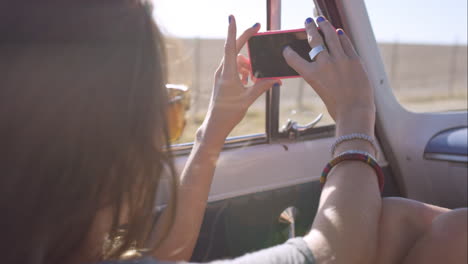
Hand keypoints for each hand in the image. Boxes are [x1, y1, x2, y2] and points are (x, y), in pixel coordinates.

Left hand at [199, 16, 277, 142]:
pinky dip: (244, 71)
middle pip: (236, 50)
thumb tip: (276, 78)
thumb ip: (262, 86)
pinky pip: (235, 68)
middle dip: (247, 41)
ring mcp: (221, 75)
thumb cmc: (230, 112)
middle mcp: (222, 71)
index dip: (233, 31)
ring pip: (237, 60)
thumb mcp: (249, 98)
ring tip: (254, 78)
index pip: (230, 47)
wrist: (216, 124)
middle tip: (258, 29)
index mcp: (228, 73)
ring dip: (248, 64)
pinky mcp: (222, 79)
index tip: (232, 17)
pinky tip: (249, 82)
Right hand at [283, 17, 374, 127]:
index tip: (287, 49)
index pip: (293, 58)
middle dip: (309, 28)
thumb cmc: (337, 107)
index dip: (288, 52)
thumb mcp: (321, 90)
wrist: (355, 111)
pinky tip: (339, 32)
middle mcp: (324, 64)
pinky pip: (346, 43)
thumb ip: (319, 75)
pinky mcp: (354, 59)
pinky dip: (341, 36)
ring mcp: (340, 59)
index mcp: (311, 75)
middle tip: (307, 22)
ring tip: (322, 20)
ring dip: (325, 25)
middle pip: (314, 39)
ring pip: (331, 35)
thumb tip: (323, 58)